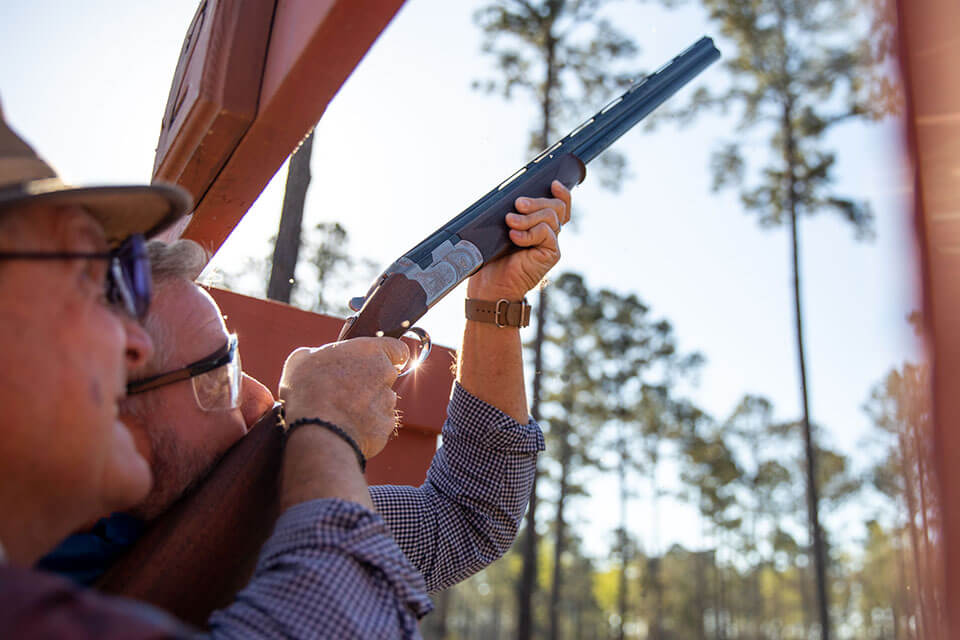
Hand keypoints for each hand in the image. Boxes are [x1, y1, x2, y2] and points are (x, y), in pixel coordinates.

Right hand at [278, 337, 408, 457]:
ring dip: (367, 406)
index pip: (398, 349)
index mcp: (370, 350)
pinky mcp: (385, 426)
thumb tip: (316, 357)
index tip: (377, 363)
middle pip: (387, 377)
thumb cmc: (308, 389)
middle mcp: (385, 374)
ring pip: (382, 402)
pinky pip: (377, 425)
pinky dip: (365, 427)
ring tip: (340, 412)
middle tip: (345, 391)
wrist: (318, 430)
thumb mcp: (301, 359)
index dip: (390, 357)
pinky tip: (345, 428)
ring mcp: (387, 402)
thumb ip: (319, 353)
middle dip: (371, 383)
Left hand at [466, 180, 571, 300]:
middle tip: (517, 204)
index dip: (562, 193)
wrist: (491, 285)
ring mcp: (551, 244)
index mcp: (540, 225)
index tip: (553, 184)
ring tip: (510, 221)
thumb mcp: (502, 229)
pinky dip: (529, 232)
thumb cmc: (493, 258)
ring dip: (528, 216)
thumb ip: (514, 213)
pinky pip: (546, 233)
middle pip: (556, 207)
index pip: (560, 205)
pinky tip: (514, 236)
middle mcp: (549, 233)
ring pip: (550, 217)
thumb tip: (515, 196)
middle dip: (536, 201)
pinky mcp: (551, 254)